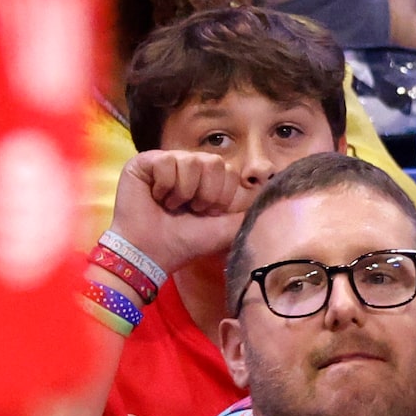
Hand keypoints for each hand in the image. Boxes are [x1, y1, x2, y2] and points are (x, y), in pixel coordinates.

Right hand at [108, 149, 252, 276]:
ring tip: (169, 205)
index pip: (228, 171)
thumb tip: (272, 200)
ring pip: (191, 161)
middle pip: (213, 162)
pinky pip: (167, 161)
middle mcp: (187, 165)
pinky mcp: (143, 162)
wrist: (150, 254)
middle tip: (187, 209)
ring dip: (183, 192)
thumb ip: (246, 213)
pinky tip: (155, 197)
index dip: (218, 196)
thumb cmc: (184, 241)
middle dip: (204, 193)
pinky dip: (164, 186)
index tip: (204, 213)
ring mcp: (165, 161)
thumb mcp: (223, 229)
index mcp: (205, 178)